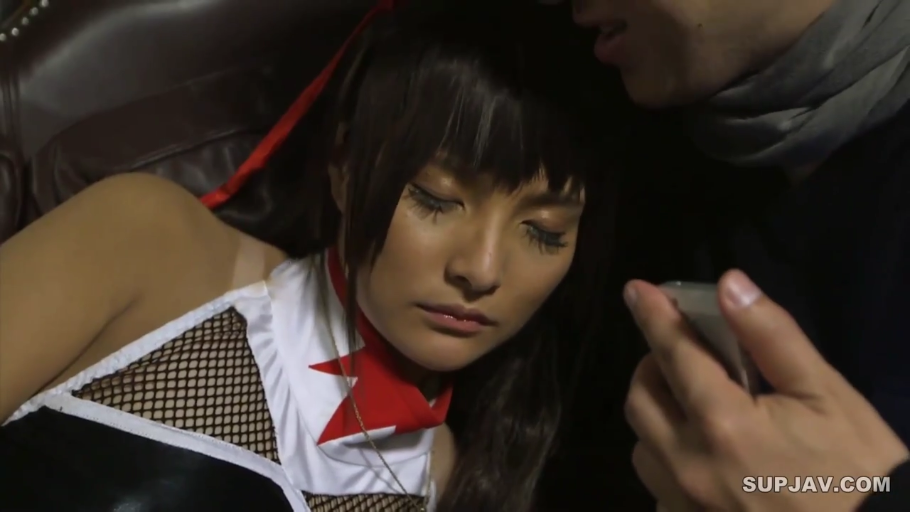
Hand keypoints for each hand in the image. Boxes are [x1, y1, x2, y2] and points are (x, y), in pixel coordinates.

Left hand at [623, 270, 907, 510]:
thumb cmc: (857, 471)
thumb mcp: (828, 395)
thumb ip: (772, 337)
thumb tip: (729, 285)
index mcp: (723, 425)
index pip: (674, 355)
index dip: (653, 317)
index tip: (636, 290)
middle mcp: (689, 465)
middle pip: (641, 401)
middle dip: (653, 366)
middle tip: (684, 353)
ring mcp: (684, 503)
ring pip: (643, 447)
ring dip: (657, 415)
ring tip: (693, 403)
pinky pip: (657, 488)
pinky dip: (668, 461)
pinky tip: (702, 454)